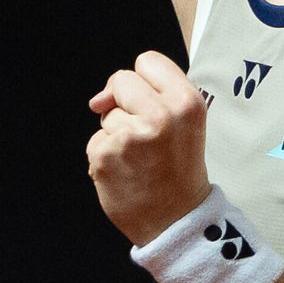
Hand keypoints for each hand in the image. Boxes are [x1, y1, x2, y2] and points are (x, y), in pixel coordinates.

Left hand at [86, 50, 212, 246]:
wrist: (176, 222)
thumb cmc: (179, 170)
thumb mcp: (187, 123)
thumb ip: (156, 94)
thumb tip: (101, 97)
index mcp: (186, 102)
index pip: (148, 60)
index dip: (144, 80)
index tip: (149, 100)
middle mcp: (159, 115)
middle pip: (121, 80)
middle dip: (124, 101)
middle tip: (143, 132)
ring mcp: (129, 135)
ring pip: (107, 113)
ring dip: (116, 132)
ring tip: (139, 158)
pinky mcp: (104, 155)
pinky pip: (96, 140)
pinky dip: (105, 154)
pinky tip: (125, 171)